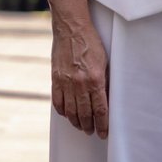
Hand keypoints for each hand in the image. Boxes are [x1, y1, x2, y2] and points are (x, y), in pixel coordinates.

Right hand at [50, 16, 108, 137]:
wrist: (71, 29)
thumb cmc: (91, 43)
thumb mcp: (104, 62)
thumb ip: (104, 82)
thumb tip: (106, 100)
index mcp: (95, 79)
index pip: (100, 110)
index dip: (102, 125)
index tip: (104, 133)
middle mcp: (80, 84)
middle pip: (85, 114)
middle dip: (89, 127)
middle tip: (91, 132)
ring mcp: (66, 83)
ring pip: (70, 112)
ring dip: (76, 122)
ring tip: (81, 126)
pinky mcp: (55, 79)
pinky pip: (58, 102)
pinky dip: (63, 111)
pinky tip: (67, 115)